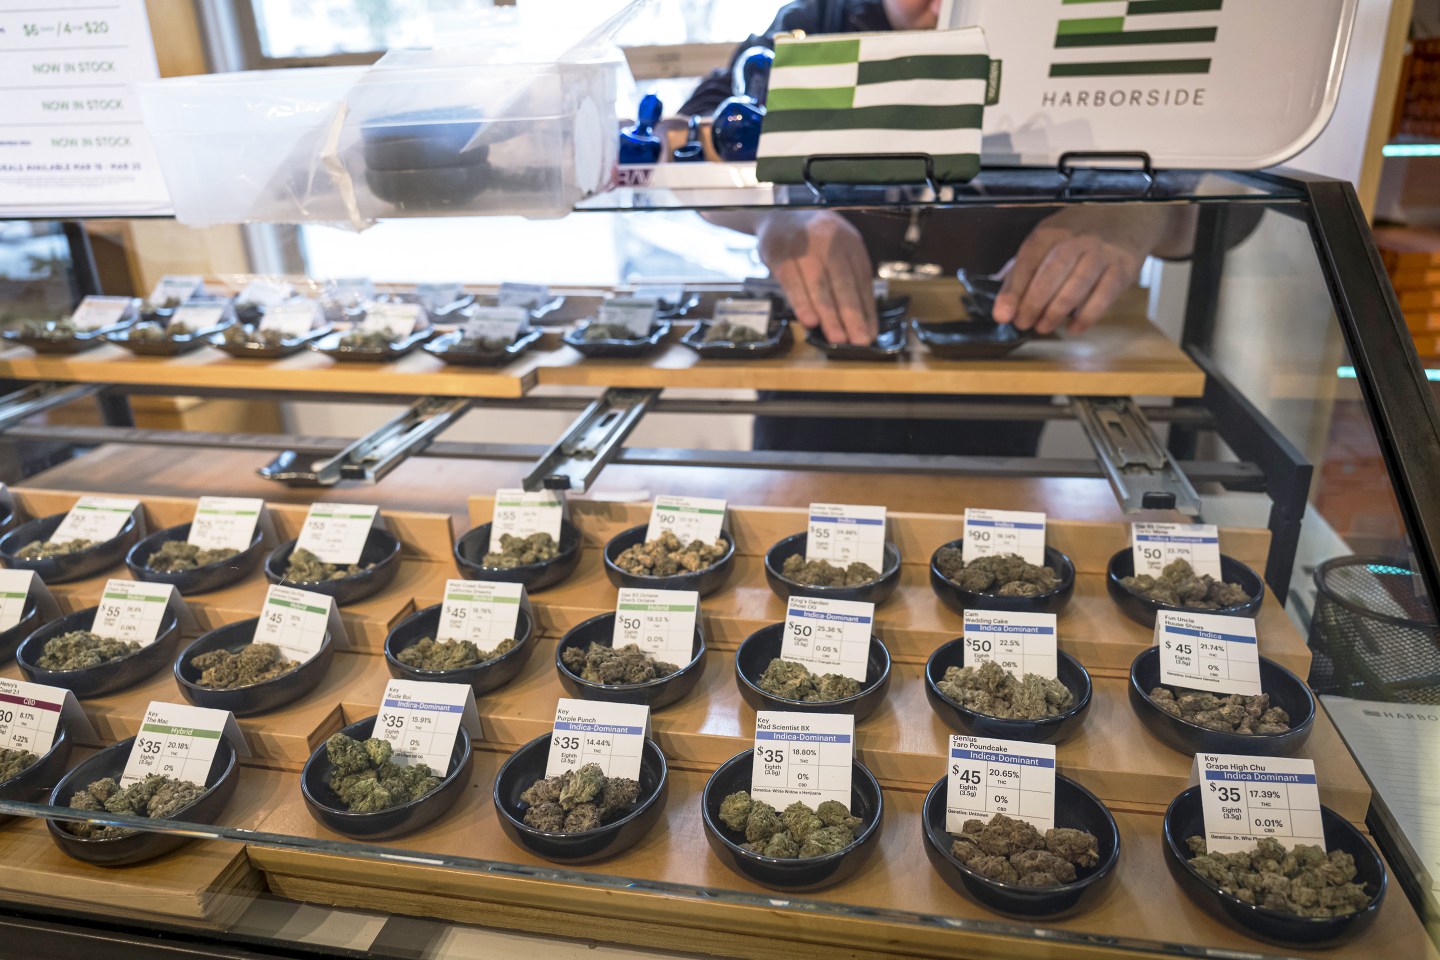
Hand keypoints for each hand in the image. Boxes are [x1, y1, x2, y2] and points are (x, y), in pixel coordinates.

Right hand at [756, 210, 876, 344]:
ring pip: (819, 284)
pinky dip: (802, 303)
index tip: (870, 334)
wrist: (780, 215)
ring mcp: (804, 245)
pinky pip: (792, 282)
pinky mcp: (779, 253)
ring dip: (830, 314)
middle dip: (852, 315)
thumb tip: (863, 321)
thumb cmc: (813, 242)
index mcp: (850, 242)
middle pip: (843, 282)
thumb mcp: (837, 252)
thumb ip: (849, 280)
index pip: (861, 280)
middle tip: (858, 341)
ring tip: (838, 338)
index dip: (867, 309)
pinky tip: (810, 322)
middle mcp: (830, 240)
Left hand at [992, 206, 1171, 334]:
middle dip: (1033, 304)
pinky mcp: (1122, 269)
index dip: (1013, 290)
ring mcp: (1102, 254)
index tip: (1002, 314)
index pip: (1028, 261)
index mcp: (1052, 231)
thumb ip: (1024, 266)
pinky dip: (1086, 317)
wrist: (1127, 215)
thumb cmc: (1079, 233)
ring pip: (1076, 287)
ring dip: (1056, 312)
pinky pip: (1103, 298)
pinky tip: (1073, 328)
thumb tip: (1000, 297)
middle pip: (1051, 274)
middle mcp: (1077, 240)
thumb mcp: (1048, 237)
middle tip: (1023, 323)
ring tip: (1043, 327)